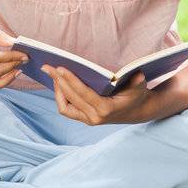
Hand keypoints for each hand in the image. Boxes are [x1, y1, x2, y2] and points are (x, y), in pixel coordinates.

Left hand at [44, 66, 177, 126]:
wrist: (138, 111)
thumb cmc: (137, 95)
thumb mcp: (140, 86)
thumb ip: (137, 81)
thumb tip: (138, 74)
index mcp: (106, 109)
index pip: (84, 93)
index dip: (71, 80)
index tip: (60, 68)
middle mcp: (94, 117)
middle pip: (70, 98)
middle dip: (58, 81)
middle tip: (47, 67)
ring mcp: (88, 120)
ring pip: (65, 106)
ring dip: (57, 90)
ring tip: (53, 74)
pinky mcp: (84, 119)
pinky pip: (67, 110)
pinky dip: (61, 97)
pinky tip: (60, 84)